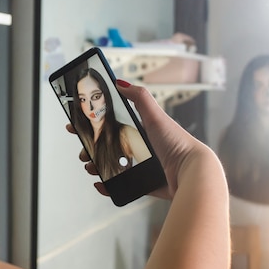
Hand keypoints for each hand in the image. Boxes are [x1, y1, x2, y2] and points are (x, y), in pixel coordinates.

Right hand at [68, 80, 211, 199]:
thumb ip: (139, 97)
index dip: (93, 125)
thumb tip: (119, 82)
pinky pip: (120, 186)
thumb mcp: (155, 116)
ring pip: (111, 166)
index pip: (112, 125)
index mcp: (141, 131)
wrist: (190, 173)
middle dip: (91, 148)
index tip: (77, 127)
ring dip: (96, 166)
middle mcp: (140, 148)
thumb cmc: (177, 143)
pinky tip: (100, 184)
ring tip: (91, 167)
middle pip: (107, 146)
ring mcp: (141, 167)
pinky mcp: (143, 184)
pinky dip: (107, 186)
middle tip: (83, 151)